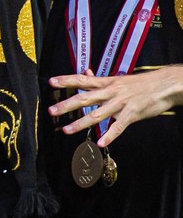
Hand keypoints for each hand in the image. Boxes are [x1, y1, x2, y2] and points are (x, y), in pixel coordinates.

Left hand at [48, 65, 182, 145]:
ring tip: (67, 130)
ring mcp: (121, 103)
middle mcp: (111, 92)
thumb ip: (101, 81)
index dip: (66, 80)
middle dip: (66, 105)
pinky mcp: (132, 114)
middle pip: (85, 98)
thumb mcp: (119, 79)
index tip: (51, 82)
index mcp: (107, 83)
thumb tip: (86, 74)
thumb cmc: (141, 84)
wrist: (165, 85)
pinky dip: (110, 135)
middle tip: (51, 110)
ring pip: (97, 114)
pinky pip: (119, 126)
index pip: (82, 80)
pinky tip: (101, 143)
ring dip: (81, 123)